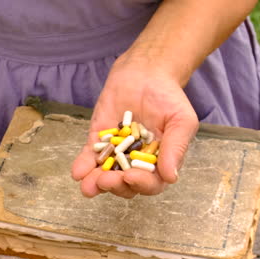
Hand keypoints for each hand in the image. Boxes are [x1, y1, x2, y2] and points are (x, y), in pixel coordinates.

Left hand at [71, 55, 198, 197]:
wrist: (145, 72)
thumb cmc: (168, 98)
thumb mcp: (181, 120)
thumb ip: (176, 147)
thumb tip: (171, 177)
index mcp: (159, 163)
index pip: (151, 183)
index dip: (141, 185)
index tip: (131, 177)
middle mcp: (136, 164)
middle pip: (126, 185)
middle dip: (116, 186)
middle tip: (107, 180)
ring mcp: (115, 155)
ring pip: (105, 177)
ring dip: (96, 184)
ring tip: (88, 185)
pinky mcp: (97, 142)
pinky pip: (89, 158)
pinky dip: (83, 166)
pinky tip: (78, 173)